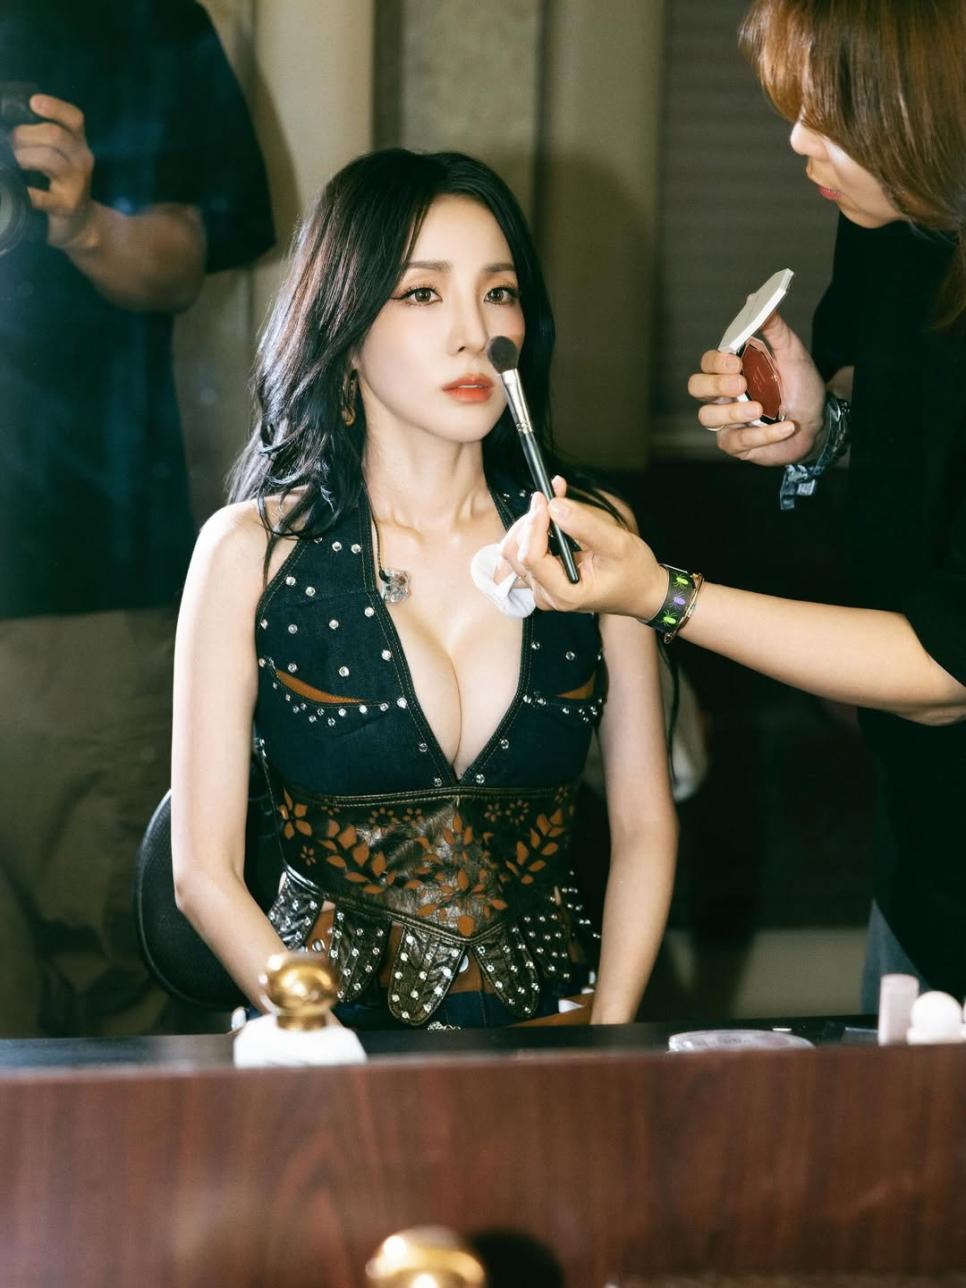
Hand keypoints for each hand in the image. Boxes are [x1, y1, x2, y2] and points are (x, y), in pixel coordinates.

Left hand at [11, 93, 96, 250]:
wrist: (81, 225)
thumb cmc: (61, 186)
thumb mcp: (62, 158)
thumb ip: (46, 140)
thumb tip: (10, 124)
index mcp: (79, 146)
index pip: (74, 119)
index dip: (55, 107)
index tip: (33, 102)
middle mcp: (82, 162)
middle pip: (55, 135)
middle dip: (24, 134)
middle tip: (8, 141)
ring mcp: (76, 185)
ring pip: (48, 158)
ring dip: (21, 156)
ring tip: (9, 162)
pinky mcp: (67, 207)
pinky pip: (41, 197)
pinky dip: (25, 192)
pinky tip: (15, 188)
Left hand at [497, 482, 666, 620]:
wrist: (640, 591)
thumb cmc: (633, 573)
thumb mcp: (617, 544)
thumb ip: (585, 526)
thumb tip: (555, 506)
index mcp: (563, 594)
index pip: (531, 557)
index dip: (534, 524)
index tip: (545, 499)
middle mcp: (546, 594)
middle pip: (516, 552)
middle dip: (530, 520)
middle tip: (551, 495)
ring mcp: (542, 588)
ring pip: (515, 551)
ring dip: (529, 523)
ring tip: (552, 501)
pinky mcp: (542, 579)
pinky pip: (525, 551)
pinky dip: (533, 529)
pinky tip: (549, 514)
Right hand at [687, 310, 826, 464]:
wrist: (818, 423)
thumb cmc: (801, 388)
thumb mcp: (792, 354)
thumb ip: (774, 329)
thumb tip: (754, 299)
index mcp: (733, 370)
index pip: (708, 362)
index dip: (715, 363)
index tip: (735, 362)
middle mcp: (723, 395)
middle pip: (696, 387)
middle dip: (715, 385)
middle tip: (741, 385)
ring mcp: (727, 421)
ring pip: (707, 417)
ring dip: (733, 413)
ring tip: (761, 409)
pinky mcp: (737, 444)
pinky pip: (735, 441)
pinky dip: (762, 435)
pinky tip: (785, 427)